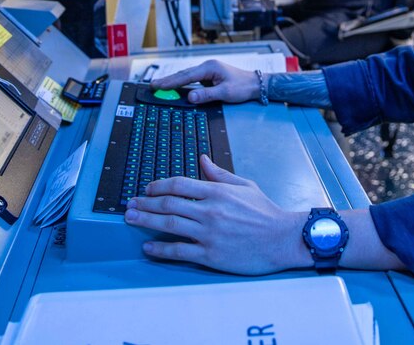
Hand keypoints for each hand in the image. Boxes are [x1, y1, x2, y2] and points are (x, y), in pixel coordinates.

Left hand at [124, 155, 307, 274]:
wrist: (283, 239)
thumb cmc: (266, 213)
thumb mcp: (245, 186)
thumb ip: (220, 174)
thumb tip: (202, 159)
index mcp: (217, 191)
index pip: (179, 184)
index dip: (158, 185)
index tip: (147, 188)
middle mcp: (210, 211)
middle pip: (168, 203)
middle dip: (145, 203)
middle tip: (130, 204)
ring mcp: (209, 233)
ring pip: (169, 224)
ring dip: (146, 221)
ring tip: (130, 219)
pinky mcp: (211, 254)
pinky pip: (179, 250)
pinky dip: (160, 248)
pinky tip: (148, 247)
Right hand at [151, 60, 257, 104]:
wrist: (256, 84)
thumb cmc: (243, 87)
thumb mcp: (225, 92)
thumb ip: (207, 95)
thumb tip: (190, 97)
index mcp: (210, 67)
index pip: (186, 76)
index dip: (171, 82)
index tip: (158, 86)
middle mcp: (207, 67)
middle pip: (183, 74)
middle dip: (168, 80)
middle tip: (152, 85)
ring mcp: (208, 71)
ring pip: (187, 76)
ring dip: (174, 81)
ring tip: (159, 86)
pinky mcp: (209, 76)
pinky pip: (192, 79)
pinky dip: (182, 83)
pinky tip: (175, 87)